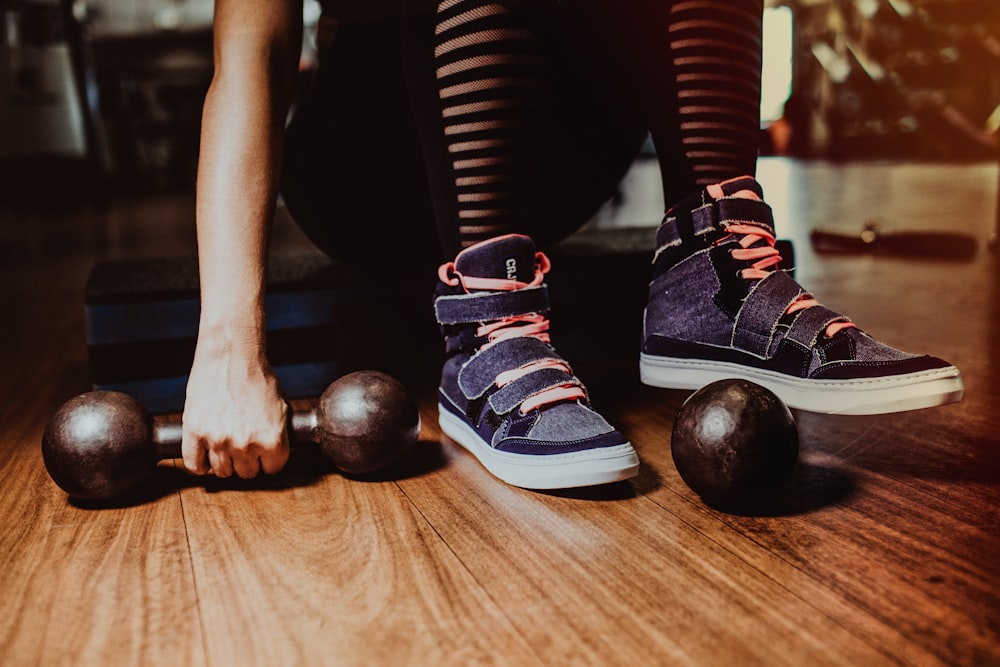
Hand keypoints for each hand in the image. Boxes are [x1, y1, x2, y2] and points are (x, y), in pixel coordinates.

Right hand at [181, 340, 289, 478]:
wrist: (231, 355)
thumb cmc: (257, 376)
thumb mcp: (280, 407)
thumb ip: (278, 433)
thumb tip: (276, 451)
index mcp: (272, 440)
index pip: (272, 469)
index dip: (269, 461)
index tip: (264, 455)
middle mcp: (246, 444)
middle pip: (247, 473)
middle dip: (247, 462)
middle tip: (244, 447)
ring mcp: (219, 440)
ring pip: (222, 472)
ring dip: (224, 463)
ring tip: (226, 447)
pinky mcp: (195, 433)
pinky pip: (194, 464)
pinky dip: (199, 464)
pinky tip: (205, 456)